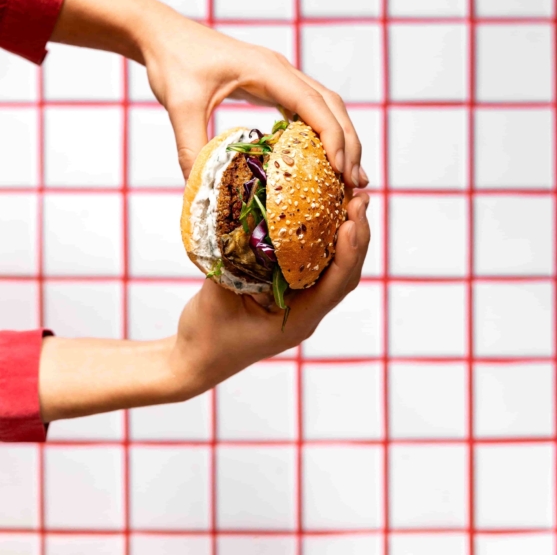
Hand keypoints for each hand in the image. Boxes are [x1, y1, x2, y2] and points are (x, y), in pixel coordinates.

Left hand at [139, 13, 367, 188]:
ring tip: (349, 174)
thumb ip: (191, 148)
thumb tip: (201, 191)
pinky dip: (321, 131)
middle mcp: (281, 70)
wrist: (163, 34)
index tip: (341, 170)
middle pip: (331, 105)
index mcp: (267, 70)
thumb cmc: (172, 61)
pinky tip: (323, 156)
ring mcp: (279, 75)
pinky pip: (307, 107)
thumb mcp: (180, 106)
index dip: (332, 137)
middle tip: (354, 182)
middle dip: (348, 142)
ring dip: (341, 137)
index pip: (313, 103)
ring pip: (325, 105)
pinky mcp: (272, 83)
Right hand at [168, 193, 370, 396]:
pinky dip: (324, 242)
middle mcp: (306, 314)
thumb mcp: (216, 295)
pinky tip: (322, 216)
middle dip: (356, 236)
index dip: (348, 252)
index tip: (352, 221)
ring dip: (346, 238)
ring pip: (335, 271)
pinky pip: (315, 268)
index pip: (335, 286)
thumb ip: (234, 261)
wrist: (195, 360)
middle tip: (359, 198)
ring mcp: (301, 306)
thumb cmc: (205, 335)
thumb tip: (244, 220)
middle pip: (344, 275)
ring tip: (351, 201)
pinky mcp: (290, 296)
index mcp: (296, 321)